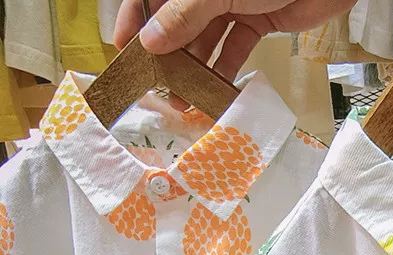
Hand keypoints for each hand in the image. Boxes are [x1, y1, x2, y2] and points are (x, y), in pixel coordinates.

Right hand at [115, 0, 356, 79]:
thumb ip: (185, 15)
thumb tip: (150, 43)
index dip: (135, 21)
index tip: (124, 52)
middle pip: (179, 21)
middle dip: (168, 55)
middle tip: (160, 88)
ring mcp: (233, 1)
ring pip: (207, 38)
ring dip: (196, 68)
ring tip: (186, 99)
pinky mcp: (259, 19)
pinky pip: (236, 47)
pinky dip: (227, 68)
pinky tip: (216, 91)